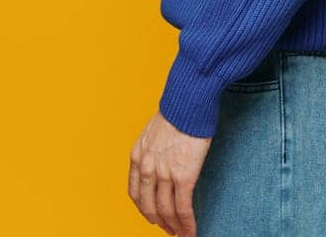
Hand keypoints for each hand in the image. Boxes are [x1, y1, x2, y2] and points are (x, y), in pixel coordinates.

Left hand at [128, 112, 210, 236]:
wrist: (189, 102)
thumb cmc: (178, 110)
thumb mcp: (154, 130)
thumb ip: (153, 148)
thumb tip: (162, 157)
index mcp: (138, 156)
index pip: (135, 192)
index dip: (144, 208)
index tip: (152, 216)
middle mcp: (146, 168)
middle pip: (148, 206)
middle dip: (158, 221)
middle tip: (168, 229)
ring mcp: (164, 173)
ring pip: (166, 210)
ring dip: (173, 227)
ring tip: (180, 234)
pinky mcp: (183, 176)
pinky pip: (182, 207)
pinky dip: (186, 223)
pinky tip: (190, 231)